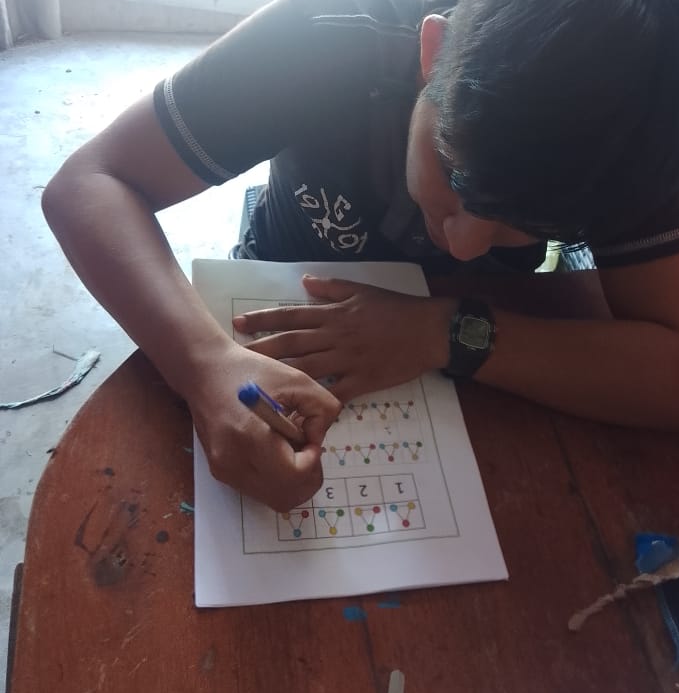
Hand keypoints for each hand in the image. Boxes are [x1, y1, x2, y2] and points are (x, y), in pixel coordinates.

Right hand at [182, 341, 340, 511]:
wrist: (205, 372)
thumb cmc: (250, 371)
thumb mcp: (297, 379)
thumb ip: (322, 410)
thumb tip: (318, 439)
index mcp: (251, 436)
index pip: (295, 474)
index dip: (313, 459)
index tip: (310, 435)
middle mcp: (234, 461)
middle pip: (287, 497)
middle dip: (308, 475)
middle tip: (307, 447)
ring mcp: (225, 471)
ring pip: (275, 499)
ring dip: (293, 479)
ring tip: (290, 446)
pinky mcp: (221, 472)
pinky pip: (260, 490)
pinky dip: (277, 478)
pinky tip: (274, 449)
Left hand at [232, 275, 453, 401]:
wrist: (428, 331)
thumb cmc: (396, 309)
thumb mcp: (362, 289)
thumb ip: (331, 286)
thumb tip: (304, 281)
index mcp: (334, 313)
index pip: (291, 315)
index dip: (264, 319)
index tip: (240, 323)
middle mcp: (335, 336)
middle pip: (291, 343)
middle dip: (261, 348)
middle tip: (235, 355)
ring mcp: (347, 360)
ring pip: (306, 368)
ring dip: (279, 374)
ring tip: (255, 382)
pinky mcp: (361, 381)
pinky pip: (334, 393)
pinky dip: (315, 402)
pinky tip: (296, 412)